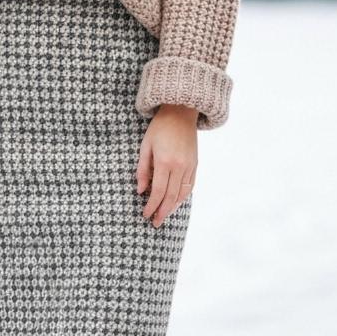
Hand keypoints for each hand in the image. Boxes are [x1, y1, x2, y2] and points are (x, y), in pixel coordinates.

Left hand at [136, 104, 197, 227]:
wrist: (181, 112)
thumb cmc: (159, 128)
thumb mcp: (145, 146)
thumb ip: (143, 170)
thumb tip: (141, 191)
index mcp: (165, 162)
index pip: (159, 191)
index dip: (152, 206)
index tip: (145, 214)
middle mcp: (180, 166)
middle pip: (171, 197)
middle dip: (162, 212)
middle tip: (155, 223)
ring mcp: (190, 166)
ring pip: (182, 194)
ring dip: (173, 207)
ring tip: (164, 216)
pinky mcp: (195, 164)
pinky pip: (190, 186)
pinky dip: (183, 197)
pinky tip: (176, 203)